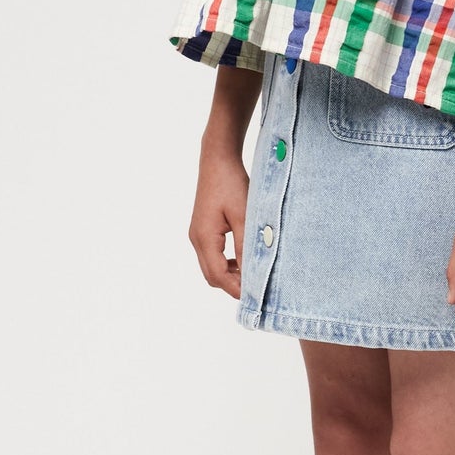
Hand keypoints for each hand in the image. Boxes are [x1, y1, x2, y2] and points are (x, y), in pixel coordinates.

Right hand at [189, 141, 249, 300]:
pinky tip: (244, 257)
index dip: (236, 288)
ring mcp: (197, 234)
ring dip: (230, 274)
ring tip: (253, 272)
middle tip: (257, 287)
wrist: (218, 160)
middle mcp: (197, 239)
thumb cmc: (231, 183)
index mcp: (204, 237)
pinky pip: (212, 255)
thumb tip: (251, 272)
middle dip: (233, 285)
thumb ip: (246, 245)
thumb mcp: (244, 215)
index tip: (256, 295)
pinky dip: (227, 263)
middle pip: (212, 275)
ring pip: (211, 267)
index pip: (218, 275)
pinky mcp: (203, 229)